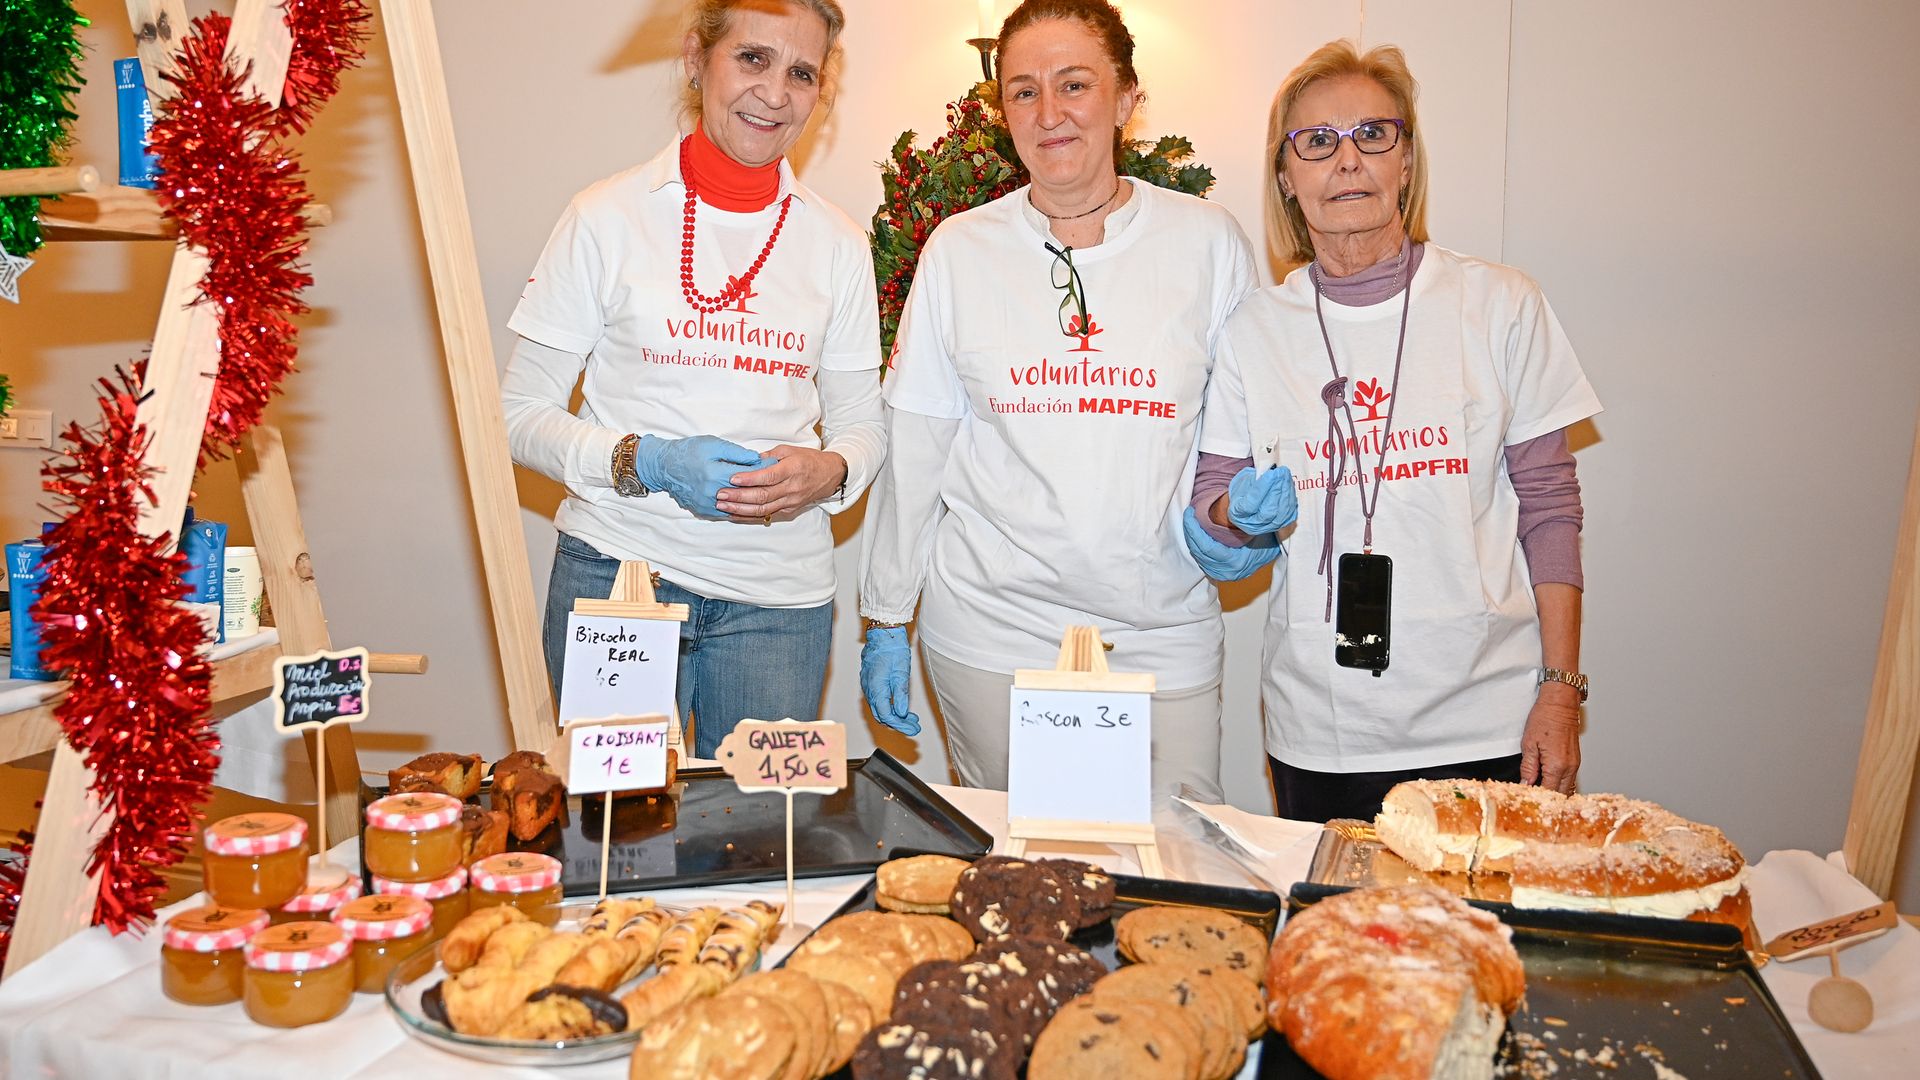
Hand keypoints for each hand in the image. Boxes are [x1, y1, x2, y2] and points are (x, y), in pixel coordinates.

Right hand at [634, 435, 765, 517]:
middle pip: (745, 493)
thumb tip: (756, 460)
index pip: (748, 475)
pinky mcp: (704, 511)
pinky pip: (728, 513)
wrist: (664, 467)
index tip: (776, 466)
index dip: (764, 470)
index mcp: (715, 474)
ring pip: (739, 507)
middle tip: (777, 480)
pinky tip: (752, 504)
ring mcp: (708, 504)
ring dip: (754, 501)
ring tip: (768, 493)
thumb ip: (736, 453)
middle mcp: (712, 493)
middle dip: (763, 486)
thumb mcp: (713, 445)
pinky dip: (741, 509)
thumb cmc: (689, 451)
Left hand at [715, 446, 847, 521]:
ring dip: (741, 509)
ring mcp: (790, 501)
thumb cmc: (808, 460)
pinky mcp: (788, 510)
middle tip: (721, 495)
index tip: (732, 478)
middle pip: (762, 495)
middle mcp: (791, 488)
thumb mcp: (789, 450)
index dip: (750, 479)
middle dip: (739, 496)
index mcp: (792, 469)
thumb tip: (748, 460)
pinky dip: (749, 516)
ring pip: (763, 509)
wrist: (829, 476)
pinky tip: (735, 514)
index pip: (768, 476)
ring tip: (723, 506)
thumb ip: (768, 456)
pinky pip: (766, 514)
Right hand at [859, 627, 920, 734]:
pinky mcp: (870, 680)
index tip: (912, 729)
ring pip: (879, 707)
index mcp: (876, 689)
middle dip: (899, 723)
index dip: (901, 725)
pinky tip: (899, 704)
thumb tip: (902, 713)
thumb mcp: (901, 673)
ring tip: (911, 717)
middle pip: (882, 715)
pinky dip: (889, 705)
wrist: (884, 634)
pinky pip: (877, 699)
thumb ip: (901, 695)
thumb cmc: (893, 649)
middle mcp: (869, 689)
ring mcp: (868, 684)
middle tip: (913, 726)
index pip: (887, 716)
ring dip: (895, 715)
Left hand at [1182, 507, 1279, 581]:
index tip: (1191, 513)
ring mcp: (1223, 574)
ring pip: (1199, 557)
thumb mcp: (1261, 528)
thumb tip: (1230, 509)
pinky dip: (1196, 545)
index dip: (1195, 530)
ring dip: (1191, 538)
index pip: (1208, 548)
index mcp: (1237, 563)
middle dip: (1190, 532)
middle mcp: (1229, 572)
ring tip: (1190, 521)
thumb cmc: (1269, 535)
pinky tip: (1194, 533)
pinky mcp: (1219, 572)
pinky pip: (1202, 559)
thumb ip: (1246, 523)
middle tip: (1188, 514)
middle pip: (1200, 553)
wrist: (1275, 548)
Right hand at [1227, 465, 1298, 535]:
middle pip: (1268, 511)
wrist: (1247, 505)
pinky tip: (1289, 486)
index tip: (1271, 474)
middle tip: (1281, 473)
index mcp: (1237, 513)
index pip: (1250, 505)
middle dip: (1277, 490)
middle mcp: (1251, 524)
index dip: (1262, 489)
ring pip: (1281, 514)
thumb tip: (1270, 475)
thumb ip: (1254, 481)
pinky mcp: (1279, 525)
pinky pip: (1289, 514)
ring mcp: (1266, 527)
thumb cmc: (1243, 492)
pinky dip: (1291, 499)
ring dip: (1286, 493)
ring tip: (1286, 477)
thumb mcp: (1242, 483)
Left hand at [1520, 688, 1581, 791]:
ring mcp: (1575, 764)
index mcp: (1557, 765)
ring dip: (1555, 793)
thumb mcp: (1529, 744)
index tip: (1527, 800)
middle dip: (1548, 801)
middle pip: (1561, 795)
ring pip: (1567, 789)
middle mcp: (1569, 767)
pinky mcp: (1575, 760)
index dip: (1537, 799)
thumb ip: (1528, 768)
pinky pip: (1569, 779)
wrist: (1560, 704)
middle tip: (1533, 800)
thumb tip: (1526, 784)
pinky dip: (1560, 785)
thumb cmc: (1544, 719)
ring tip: (1539, 793)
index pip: (1548, 792)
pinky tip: (1548, 783)